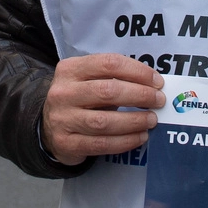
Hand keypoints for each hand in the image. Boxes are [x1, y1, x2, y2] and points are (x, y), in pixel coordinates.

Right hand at [41, 54, 164, 165]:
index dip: (137, 71)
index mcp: (71, 69)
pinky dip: (125, 141)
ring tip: (152, 120)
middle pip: (108, 91)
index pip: (109, 64)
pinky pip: (101, 144)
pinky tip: (140, 137)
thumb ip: (114, 78)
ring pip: (105, 121)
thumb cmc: (79, 98)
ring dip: (134, 121)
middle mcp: (63, 92)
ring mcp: (62, 119)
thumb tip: (153, 86)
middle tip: (159, 101)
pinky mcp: (66, 143)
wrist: (48, 126)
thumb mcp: (88, 80)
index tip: (157, 81)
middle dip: (140, 95)